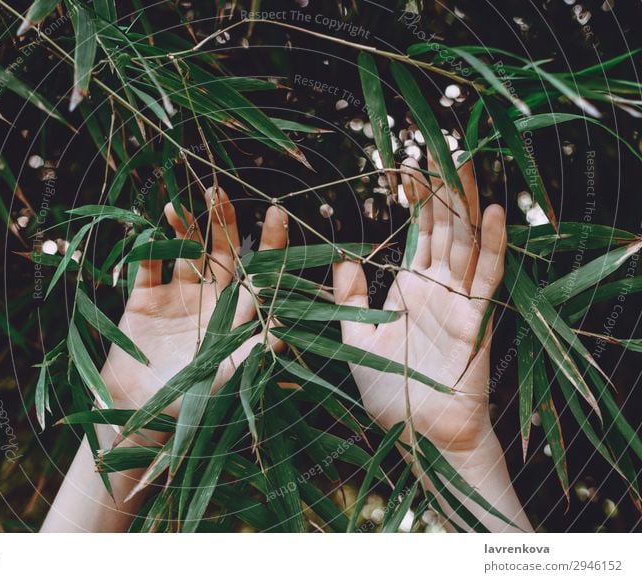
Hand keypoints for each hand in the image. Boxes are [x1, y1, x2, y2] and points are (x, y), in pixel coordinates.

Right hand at [100, 187, 287, 416]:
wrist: (141, 412)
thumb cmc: (192, 400)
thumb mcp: (229, 375)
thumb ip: (255, 351)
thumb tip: (287, 330)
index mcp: (236, 313)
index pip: (258, 271)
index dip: (270, 242)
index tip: (277, 212)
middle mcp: (211, 299)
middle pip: (222, 252)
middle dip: (222, 221)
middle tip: (218, 191)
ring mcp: (177, 296)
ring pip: (186, 252)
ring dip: (184, 227)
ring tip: (179, 205)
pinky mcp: (145, 299)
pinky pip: (149, 265)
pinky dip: (150, 246)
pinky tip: (153, 226)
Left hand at [332, 151, 506, 453]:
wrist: (418, 435)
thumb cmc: (387, 392)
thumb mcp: (355, 337)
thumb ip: (349, 297)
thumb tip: (339, 257)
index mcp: (408, 288)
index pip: (416, 232)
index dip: (416, 200)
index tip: (408, 164)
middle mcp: (436, 288)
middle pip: (443, 227)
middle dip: (443, 188)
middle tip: (440, 146)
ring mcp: (458, 302)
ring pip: (465, 242)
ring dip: (465, 204)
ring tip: (463, 163)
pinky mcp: (476, 321)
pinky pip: (485, 278)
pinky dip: (491, 247)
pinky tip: (493, 214)